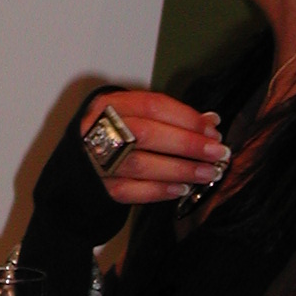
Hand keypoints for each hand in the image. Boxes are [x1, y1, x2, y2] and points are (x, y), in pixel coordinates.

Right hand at [80, 89, 230, 205]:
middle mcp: (99, 129)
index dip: (185, 118)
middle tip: (217, 153)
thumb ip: (169, 117)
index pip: (151, 105)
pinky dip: (159, 190)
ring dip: (179, 169)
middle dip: (187, 144)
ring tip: (208, 173)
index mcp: (109, 104)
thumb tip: (210, 123)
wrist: (78, 163)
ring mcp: (97, 160)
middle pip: (146, 133)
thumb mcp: (134, 116)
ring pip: (140, 164)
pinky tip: (182, 189)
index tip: (212, 130)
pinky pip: (131, 191)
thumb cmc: (114, 134)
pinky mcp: (100, 187)